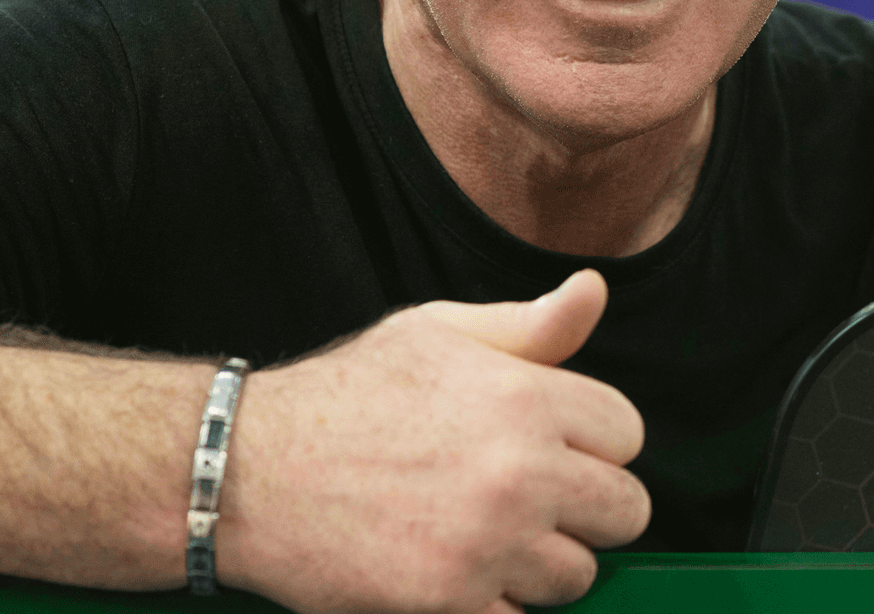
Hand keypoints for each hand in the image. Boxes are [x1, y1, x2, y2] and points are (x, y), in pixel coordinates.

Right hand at [221, 270, 649, 612]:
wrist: (246, 472)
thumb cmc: (345, 396)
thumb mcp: (436, 333)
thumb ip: (528, 326)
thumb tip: (592, 291)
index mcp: (525, 397)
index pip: (628, 435)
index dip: (595, 443)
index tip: (556, 449)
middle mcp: (520, 472)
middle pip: (625, 511)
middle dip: (587, 509)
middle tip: (530, 501)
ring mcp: (489, 544)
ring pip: (577, 575)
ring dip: (542, 564)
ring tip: (486, 536)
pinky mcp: (450, 604)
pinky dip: (496, 607)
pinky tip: (458, 574)